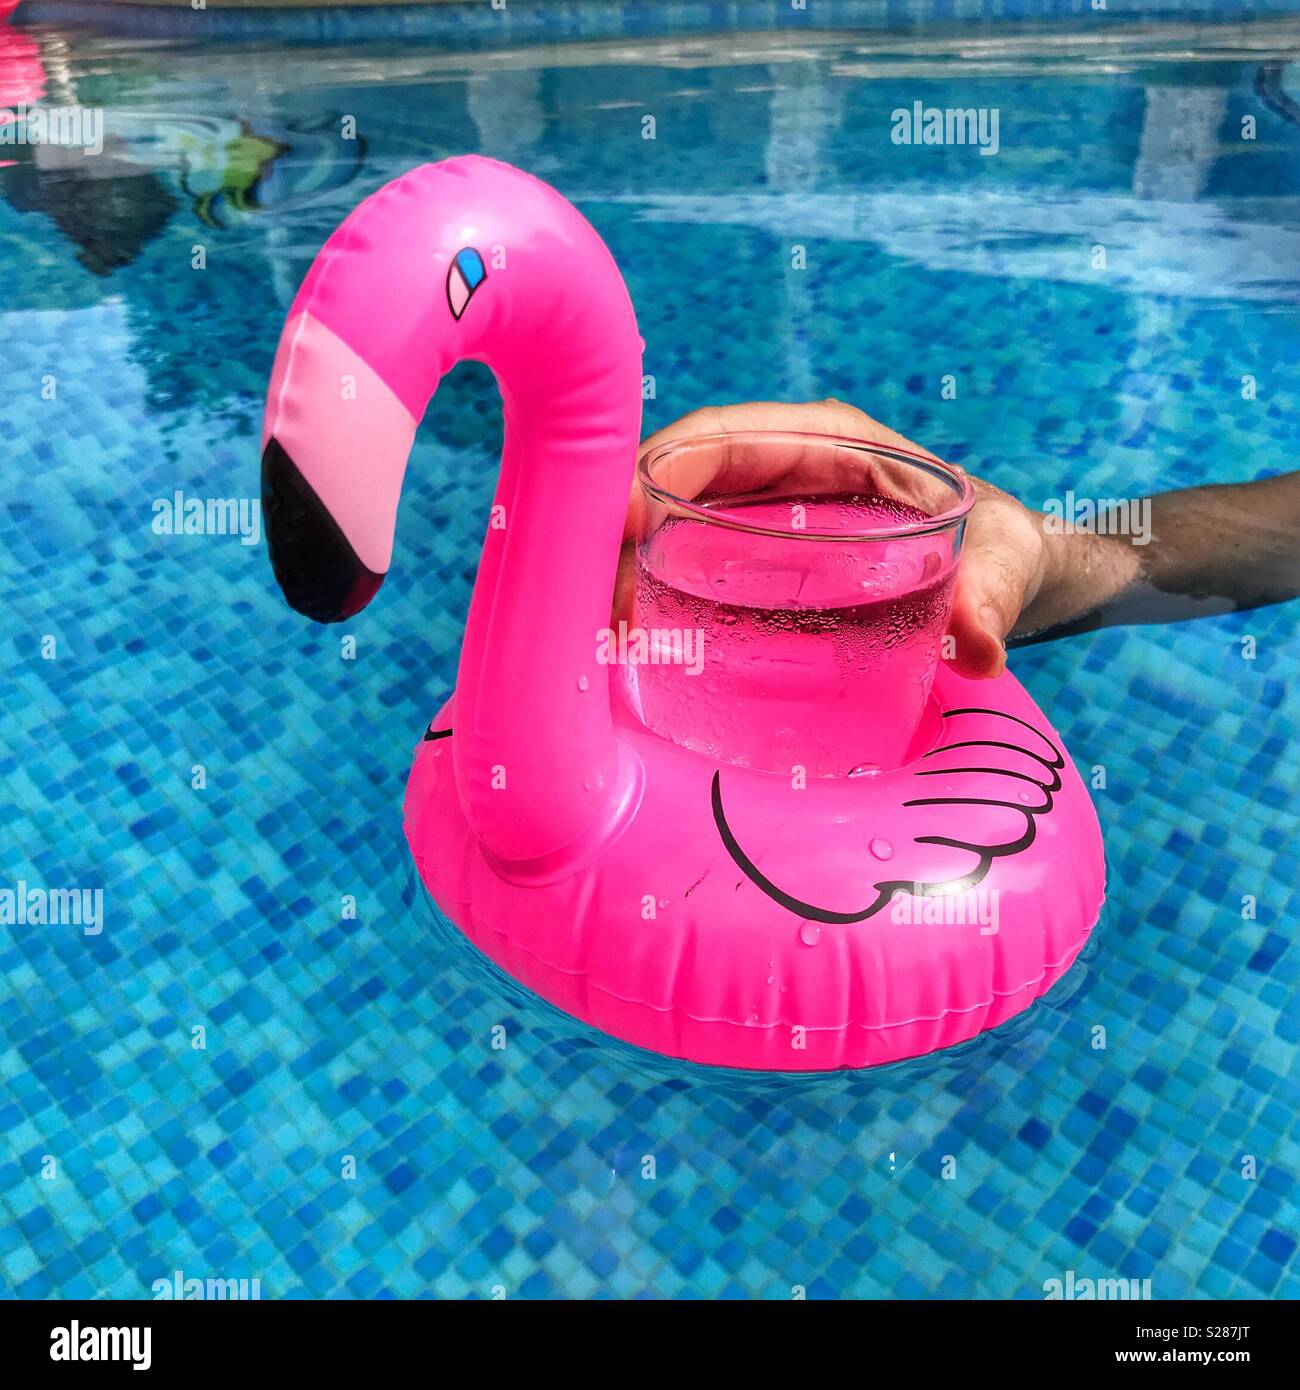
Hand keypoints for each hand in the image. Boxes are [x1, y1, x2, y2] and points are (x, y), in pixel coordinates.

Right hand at [622, 399, 1048, 678]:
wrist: (1000, 573)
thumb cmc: (998, 548)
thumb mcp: (1002, 564)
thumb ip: (991, 598)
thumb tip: (980, 647)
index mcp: (831, 445)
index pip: (727, 438)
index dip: (666, 467)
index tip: (621, 516)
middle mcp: (784, 474)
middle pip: (680, 483)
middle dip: (626, 530)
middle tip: (597, 600)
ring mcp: (763, 521)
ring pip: (674, 527)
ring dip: (630, 568)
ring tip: (602, 633)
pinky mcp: (757, 565)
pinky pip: (690, 566)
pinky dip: (654, 594)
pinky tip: (630, 645)